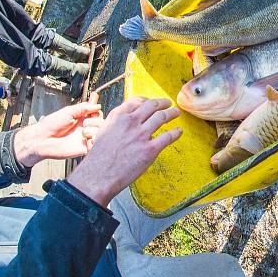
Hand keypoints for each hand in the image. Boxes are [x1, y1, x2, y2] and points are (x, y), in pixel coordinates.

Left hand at [13, 102, 101, 167]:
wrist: (43, 140)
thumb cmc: (51, 125)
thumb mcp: (68, 111)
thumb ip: (84, 107)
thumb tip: (98, 106)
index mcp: (82, 118)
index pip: (97, 114)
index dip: (96, 113)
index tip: (91, 113)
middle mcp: (85, 128)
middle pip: (101, 123)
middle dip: (96, 122)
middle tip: (84, 124)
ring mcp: (85, 138)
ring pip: (101, 134)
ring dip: (95, 131)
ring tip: (84, 133)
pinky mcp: (84, 148)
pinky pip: (96, 146)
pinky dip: (95, 142)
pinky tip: (88, 140)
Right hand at [67, 97, 181, 207]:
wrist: (98, 176)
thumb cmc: (99, 157)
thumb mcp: (104, 131)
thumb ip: (117, 122)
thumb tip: (128, 118)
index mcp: (119, 116)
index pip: (137, 101)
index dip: (148, 100)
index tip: (153, 102)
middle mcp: (131, 122)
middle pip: (152, 106)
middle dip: (163, 103)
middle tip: (168, 103)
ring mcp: (141, 135)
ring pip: (162, 117)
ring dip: (172, 113)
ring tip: (176, 113)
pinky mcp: (150, 150)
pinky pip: (168, 137)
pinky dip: (176, 133)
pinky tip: (179, 131)